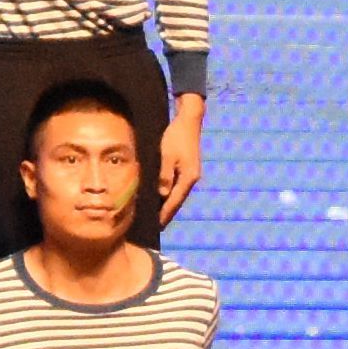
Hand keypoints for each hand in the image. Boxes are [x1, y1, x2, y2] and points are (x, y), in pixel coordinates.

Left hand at [154, 98, 205, 229]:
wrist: (188, 121)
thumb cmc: (176, 137)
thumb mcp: (167, 155)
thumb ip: (165, 175)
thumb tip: (162, 194)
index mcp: (188, 177)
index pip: (174, 201)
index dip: (165, 214)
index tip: (157, 226)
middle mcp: (192, 178)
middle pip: (178, 200)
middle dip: (167, 213)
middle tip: (156, 227)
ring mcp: (191, 174)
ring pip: (178, 194)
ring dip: (169, 205)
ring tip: (158, 216)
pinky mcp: (188, 169)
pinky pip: (178, 186)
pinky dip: (170, 194)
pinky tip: (163, 198)